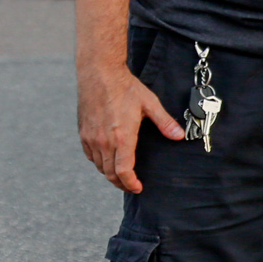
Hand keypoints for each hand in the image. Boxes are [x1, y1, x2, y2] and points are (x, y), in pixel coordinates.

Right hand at [77, 63, 183, 193]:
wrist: (99, 74)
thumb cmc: (125, 87)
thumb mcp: (150, 104)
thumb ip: (165, 122)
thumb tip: (179, 136)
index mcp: (122, 137)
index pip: (123, 171)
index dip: (130, 183)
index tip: (138, 187)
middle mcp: (103, 141)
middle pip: (110, 173)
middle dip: (121, 183)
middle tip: (131, 185)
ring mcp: (91, 138)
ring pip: (99, 166)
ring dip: (110, 173)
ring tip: (122, 175)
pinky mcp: (83, 133)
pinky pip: (90, 155)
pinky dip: (99, 162)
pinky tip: (108, 159)